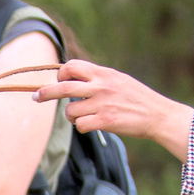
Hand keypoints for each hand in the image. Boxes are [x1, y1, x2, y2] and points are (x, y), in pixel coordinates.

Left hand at [34, 58, 192, 157]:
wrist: (158, 115)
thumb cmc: (138, 99)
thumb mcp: (119, 80)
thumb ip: (98, 78)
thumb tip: (74, 79)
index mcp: (103, 73)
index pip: (72, 66)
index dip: (61, 74)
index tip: (59, 81)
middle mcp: (100, 86)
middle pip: (62, 87)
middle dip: (45, 93)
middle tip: (35, 97)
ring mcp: (102, 103)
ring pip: (70, 111)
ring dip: (73, 117)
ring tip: (85, 117)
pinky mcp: (105, 120)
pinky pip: (80, 125)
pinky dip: (83, 127)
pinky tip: (93, 125)